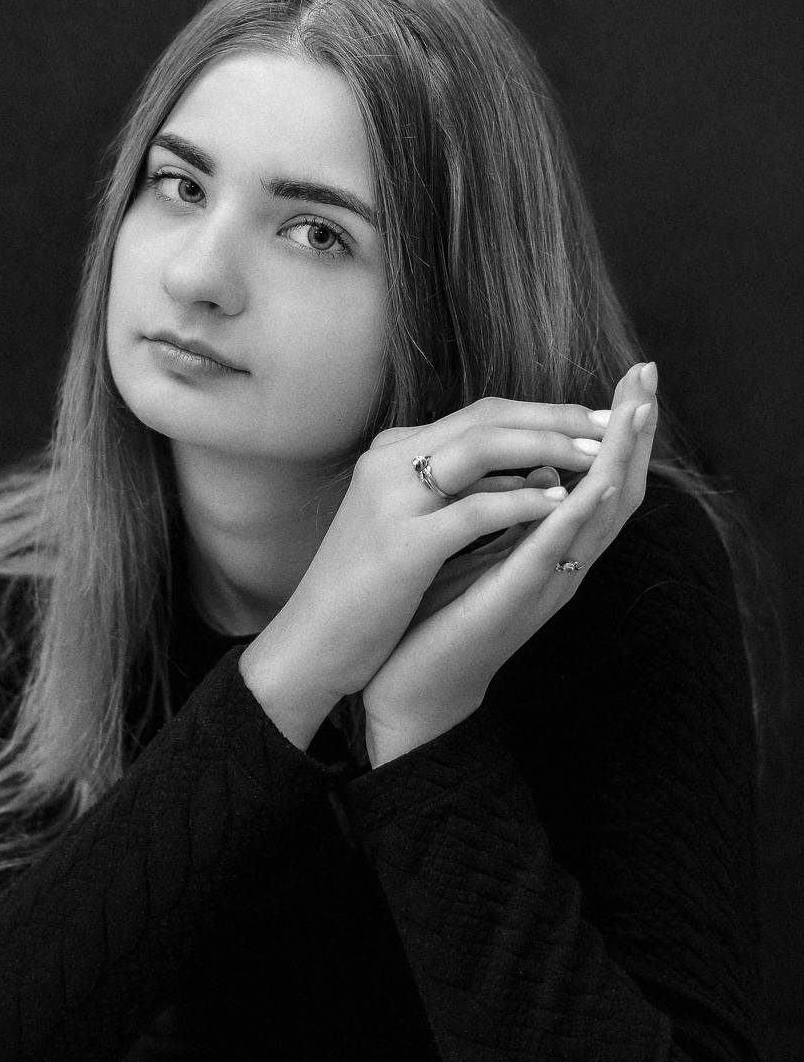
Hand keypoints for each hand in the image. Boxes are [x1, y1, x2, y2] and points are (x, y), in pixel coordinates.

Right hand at [239, 389, 619, 749]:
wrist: (312, 643)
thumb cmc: (364, 589)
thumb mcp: (405, 522)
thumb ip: (452, 489)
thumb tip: (524, 470)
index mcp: (392, 454)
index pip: (480, 414)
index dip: (541, 412)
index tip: (592, 421)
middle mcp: (389, 462)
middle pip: (486, 418)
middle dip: (556, 418)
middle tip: (614, 422)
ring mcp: (393, 500)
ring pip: (482, 448)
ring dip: (547, 447)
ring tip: (599, 456)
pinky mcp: (402, 545)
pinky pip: (474, 510)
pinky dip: (521, 503)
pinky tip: (559, 505)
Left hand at [361, 362, 658, 765]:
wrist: (411, 688)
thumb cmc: (438, 618)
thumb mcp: (476, 549)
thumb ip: (505, 512)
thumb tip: (521, 467)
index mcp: (549, 547)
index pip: (597, 477)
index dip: (616, 428)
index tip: (633, 377)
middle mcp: (559, 563)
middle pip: (615, 487)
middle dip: (632, 429)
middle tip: (649, 374)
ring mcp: (544, 584)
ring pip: (598, 515)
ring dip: (620, 460)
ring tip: (639, 411)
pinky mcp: (515, 601)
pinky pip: (554, 551)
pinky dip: (579, 514)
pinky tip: (596, 481)